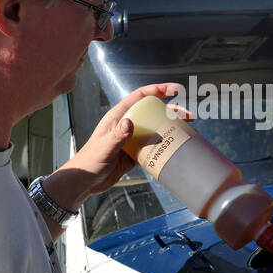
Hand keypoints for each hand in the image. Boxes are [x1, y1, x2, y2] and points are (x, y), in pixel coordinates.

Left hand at [47, 84, 190, 209]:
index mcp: (118, 117)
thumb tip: (129, 123)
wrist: (84, 181)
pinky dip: (165, 145)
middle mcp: (126, 125)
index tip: (174, 90)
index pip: (140, 97)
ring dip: (171, 128)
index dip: (158, 90)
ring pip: (155, 128)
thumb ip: (116, 135)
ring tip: (187, 130)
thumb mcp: (104, 147)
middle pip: (152, 112)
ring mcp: (131, 139)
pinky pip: (153, 145)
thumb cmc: (89, 162)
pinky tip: (175, 147)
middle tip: (188, 115)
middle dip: (172, 111)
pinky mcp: (134, 153)